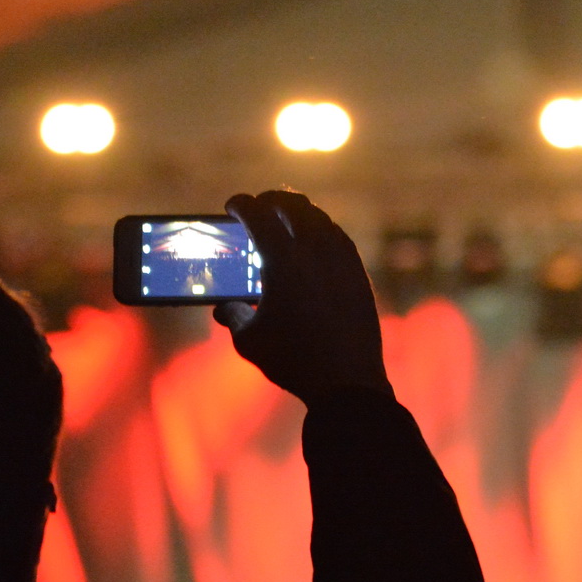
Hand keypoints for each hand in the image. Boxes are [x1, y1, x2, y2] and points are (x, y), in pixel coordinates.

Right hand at [215, 190, 393, 404]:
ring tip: (285, 221)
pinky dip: (321, 230)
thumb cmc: (292, 361)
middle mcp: (314, 249)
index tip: (233, 206)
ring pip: (319, 217)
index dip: (241, 204)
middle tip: (258, 207)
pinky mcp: (358, 273)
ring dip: (298, 212)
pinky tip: (315, 243)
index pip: (257, 213)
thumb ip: (233, 316)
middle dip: (270, 200)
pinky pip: (338, 237)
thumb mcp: (250, 341)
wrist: (347, 381)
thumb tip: (223, 309)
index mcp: (282, 259)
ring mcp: (341, 259)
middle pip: (291, 204)